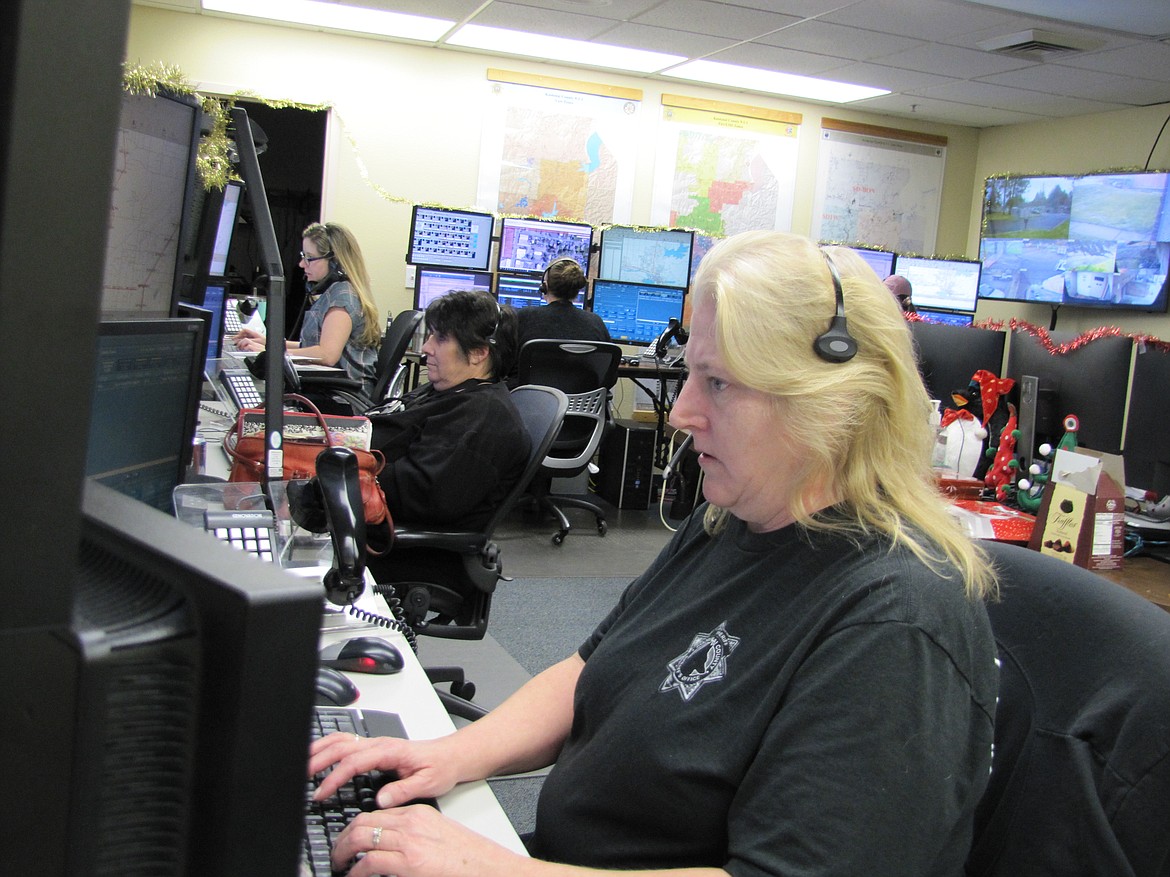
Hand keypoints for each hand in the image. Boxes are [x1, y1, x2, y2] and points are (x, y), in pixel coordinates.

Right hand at [233, 327, 265, 351]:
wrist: (268, 342)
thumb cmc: (265, 341)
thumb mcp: (257, 341)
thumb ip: (250, 340)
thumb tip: (244, 340)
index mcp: (253, 332)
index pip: (244, 330)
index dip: (240, 333)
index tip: (237, 336)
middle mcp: (253, 333)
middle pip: (244, 333)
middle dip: (239, 336)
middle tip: (234, 339)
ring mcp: (254, 336)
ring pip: (245, 336)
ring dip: (241, 339)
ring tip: (237, 342)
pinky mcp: (254, 339)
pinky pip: (247, 339)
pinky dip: (244, 341)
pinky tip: (242, 344)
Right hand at [308, 732, 459, 809]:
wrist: (450, 756)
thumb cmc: (440, 767)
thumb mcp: (427, 783)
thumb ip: (403, 791)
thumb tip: (381, 800)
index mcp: (390, 751)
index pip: (354, 762)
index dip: (334, 777)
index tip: (321, 793)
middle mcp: (380, 744)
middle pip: (341, 745)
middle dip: (318, 760)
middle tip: (301, 778)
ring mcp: (375, 744)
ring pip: (341, 740)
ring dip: (320, 749)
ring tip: (302, 765)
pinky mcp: (374, 749)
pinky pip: (346, 743)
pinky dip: (328, 748)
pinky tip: (319, 757)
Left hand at [332, 805, 522, 876]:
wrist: (490, 868)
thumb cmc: (469, 857)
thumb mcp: (439, 837)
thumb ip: (415, 836)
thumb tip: (391, 848)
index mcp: (419, 814)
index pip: (375, 813)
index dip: (355, 827)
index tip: (349, 839)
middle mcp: (411, 824)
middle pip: (362, 822)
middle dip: (343, 839)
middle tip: (338, 854)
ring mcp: (409, 842)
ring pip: (361, 838)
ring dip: (343, 853)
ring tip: (340, 865)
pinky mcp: (409, 863)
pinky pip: (369, 863)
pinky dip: (356, 871)